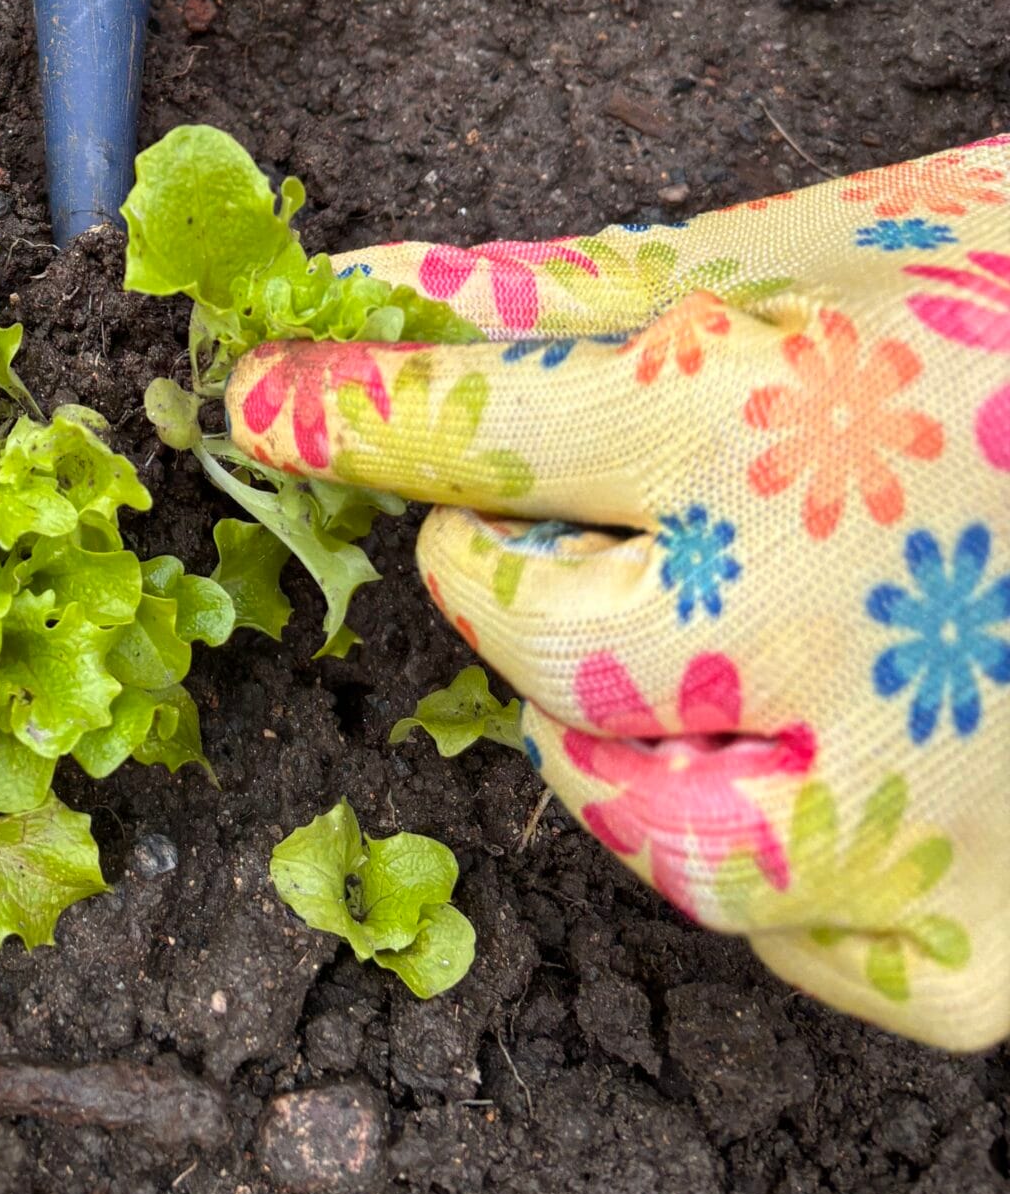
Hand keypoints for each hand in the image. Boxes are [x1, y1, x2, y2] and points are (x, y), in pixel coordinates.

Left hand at [227, 139, 1009, 1050]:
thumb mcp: (794, 252)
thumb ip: (562, 288)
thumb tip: (372, 289)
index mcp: (758, 417)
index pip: (461, 431)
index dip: (328, 414)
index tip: (256, 402)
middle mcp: (811, 619)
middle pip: (523, 638)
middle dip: (494, 573)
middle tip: (554, 529)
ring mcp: (899, 800)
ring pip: (622, 813)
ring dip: (612, 724)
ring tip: (705, 640)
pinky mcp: (967, 941)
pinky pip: (774, 936)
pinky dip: (761, 850)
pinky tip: (827, 748)